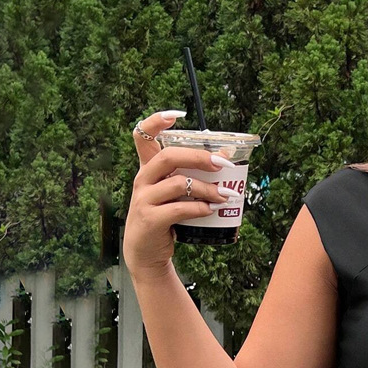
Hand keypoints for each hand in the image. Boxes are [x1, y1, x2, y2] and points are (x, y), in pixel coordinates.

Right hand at [124, 110, 231, 277]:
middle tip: (223, 164)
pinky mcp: (151, 220)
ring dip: (207, 189)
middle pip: (168, 157)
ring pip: (178, 184)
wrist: (146, 252)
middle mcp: (143, 180)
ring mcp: (144, 200)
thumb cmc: (166, 218)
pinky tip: (211, 210)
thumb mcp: (175, 194)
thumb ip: (193, 177)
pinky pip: (179, 209)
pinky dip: (199, 208)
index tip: (177, 115)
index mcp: (148, 169)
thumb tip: (226, 159)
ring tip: (226, 195)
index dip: (156, 122)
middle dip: (199, 158)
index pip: (142, 136)